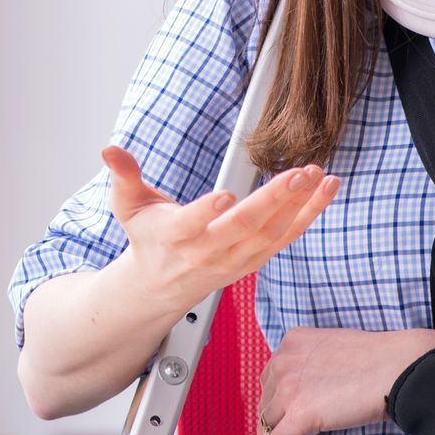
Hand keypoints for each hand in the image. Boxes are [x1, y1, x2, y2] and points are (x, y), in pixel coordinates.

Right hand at [100, 144, 340, 315]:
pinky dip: (310, 214)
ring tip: (319, 175)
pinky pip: (286, 237)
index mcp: (175, 237)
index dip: (207, 212)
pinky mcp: (255, 259)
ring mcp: (235, 259)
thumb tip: (108, 149)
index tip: (226, 194)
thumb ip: (123, 176)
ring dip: (299, 205)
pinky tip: (326, 190)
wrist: (162, 285)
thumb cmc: (148, 238)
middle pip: (243, 228)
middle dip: (273, 200)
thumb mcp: (128, 207)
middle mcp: (208, 252)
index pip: (192, 225)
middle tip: (298, 173)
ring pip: (272, 234)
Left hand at [256, 327, 434, 434]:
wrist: (395, 367)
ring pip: (268, 421)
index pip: (271, 375)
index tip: (284, 407)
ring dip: (278, 432)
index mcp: (292, 342)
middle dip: (277, 413)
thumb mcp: (331, 345)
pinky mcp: (300, 415)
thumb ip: (312, 361)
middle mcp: (284, 362)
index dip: (278, 394)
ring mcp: (289, 389)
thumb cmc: (375, 359)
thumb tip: (308, 384)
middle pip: (266, 398)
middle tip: (289, 426)